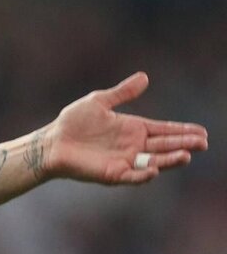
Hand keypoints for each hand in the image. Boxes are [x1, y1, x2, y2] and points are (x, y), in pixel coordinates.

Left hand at [47, 72, 208, 184]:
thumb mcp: (99, 102)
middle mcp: (133, 146)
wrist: (52, 142)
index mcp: (134, 128)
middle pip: (165, 146)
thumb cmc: (73, 122)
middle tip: (202, 142)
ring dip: (170, 159)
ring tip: (186, 155)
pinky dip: (143, 174)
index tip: (202, 132)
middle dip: (184, 144)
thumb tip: (144, 77)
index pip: (164, 130)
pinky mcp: (112, 173)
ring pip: (154, 161)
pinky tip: (153, 169)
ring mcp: (124, 161)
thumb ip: (122, 92)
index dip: (182, 131)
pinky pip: (132, 176)